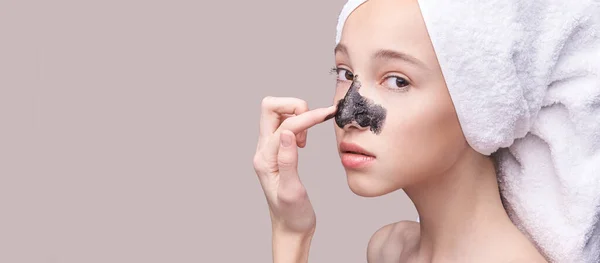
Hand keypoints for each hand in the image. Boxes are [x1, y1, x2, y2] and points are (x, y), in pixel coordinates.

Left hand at [253, 96, 335, 234]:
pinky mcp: (276, 151)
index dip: (308, 117)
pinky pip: (283, 124)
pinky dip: (298, 124)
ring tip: (307, 139)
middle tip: (312, 123)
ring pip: (277, 113)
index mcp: (265, 159)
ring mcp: (268, 149)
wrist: (290, 229)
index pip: (286, 126)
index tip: (328, 114)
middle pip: (269, 108)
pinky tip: (304, 141)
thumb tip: (289, 132)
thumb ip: (288, 161)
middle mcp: (263, 150)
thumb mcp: (292, 191)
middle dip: (294, 106)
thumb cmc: (292, 215)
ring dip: (296, 115)